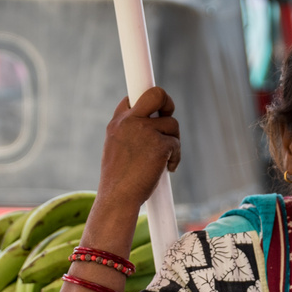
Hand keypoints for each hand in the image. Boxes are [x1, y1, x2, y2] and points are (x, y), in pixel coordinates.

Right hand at [98, 86, 180, 211]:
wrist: (117, 198)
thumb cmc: (117, 180)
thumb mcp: (115, 149)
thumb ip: (129, 134)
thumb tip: (150, 128)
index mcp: (117, 123)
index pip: (132, 99)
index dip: (145, 102)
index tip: (153, 110)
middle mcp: (130, 121)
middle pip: (156, 94)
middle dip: (167, 101)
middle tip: (168, 115)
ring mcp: (145, 131)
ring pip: (172, 124)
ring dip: (173, 141)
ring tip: (165, 159)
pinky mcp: (159, 144)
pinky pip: (176, 144)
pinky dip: (175, 158)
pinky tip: (168, 169)